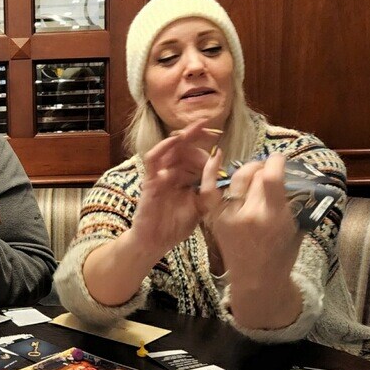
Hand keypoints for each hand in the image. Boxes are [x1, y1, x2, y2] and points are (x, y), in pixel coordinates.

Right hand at [127, 120, 220, 260]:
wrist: (156, 243)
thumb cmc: (176, 226)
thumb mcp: (202, 207)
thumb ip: (211, 189)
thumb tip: (220, 166)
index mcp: (184, 178)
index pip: (195, 155)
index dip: (208, 146)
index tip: (220, 139)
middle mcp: (171, 173)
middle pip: (184, 147)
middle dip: (199, 136)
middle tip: (214, 131)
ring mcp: (159, 175)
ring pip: (170, 148)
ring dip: (184, 136)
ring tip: (198, 126)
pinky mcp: (149, 180)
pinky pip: (153, 159)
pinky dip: (163, 147)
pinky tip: (176, 139)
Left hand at [198, 152, 303, 326]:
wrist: (256, 281)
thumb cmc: (281, 256)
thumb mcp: (295, 228)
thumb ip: (292, 202)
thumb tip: (290, 176)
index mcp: (273, 217)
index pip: (272, 177)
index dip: (277, 161)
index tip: (281, 158)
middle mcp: (249, 214)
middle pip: (255, 176)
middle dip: (265, 166)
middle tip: (269, 168)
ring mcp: (229, 216)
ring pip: (237, 178)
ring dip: (248, 169)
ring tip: (255, 170)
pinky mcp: (215, 219)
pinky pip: (209, 191)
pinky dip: (210, 171)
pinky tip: (217, 156)